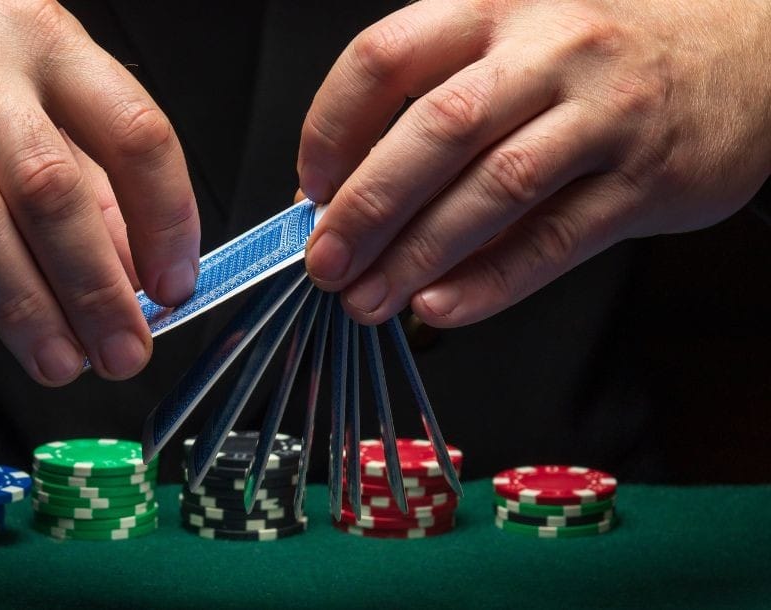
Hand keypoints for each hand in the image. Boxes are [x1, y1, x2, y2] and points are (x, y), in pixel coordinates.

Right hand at [0, 0, 199, 384]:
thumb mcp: (26, 67)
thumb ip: (84, 161)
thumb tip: (134, 264)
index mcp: (44, 38)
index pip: (133, 131)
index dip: (167, 217)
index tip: (175, 285)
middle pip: (51, 187)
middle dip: (96, 287)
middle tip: (123, 353)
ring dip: (19, 307)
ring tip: (57, 365)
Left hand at [299, 0, 770, 326]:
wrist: (751, 51)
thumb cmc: (609, 53)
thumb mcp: (520, 41)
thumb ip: (442, 101)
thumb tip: (347, 191)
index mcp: (497, 7)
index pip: (385, 57)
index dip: (332, 128)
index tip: (310, 186)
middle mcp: (550, 49)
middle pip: (436, 129)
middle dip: (367, 205)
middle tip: (327, 262)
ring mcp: (604, 114)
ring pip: (494, 188)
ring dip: (419, 254)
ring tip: (370, 298)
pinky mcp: (646, 180)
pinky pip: (555, 240)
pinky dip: (492, 282)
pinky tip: (442, 306)